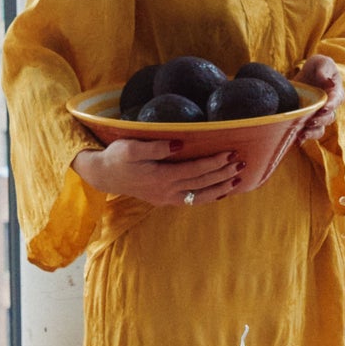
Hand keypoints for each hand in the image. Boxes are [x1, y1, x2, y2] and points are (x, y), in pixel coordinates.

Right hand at [72, 136, 243, 205]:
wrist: (103, 175)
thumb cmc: (117, 157)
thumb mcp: (131, 147)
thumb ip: (156, 147)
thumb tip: (180, 144)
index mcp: (161, 177)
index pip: (195, 170)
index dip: (215, 162)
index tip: (230, 152)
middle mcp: (167, 191)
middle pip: (202, 183)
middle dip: (223, 173)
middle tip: (241, 162)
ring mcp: (166, 198)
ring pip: (200, 196)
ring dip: (220, 188)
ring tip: (237, 179)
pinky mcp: (164, 200)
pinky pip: (192, 201)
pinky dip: (208, 197)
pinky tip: (220, 192)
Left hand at [296, 54, 342, 145]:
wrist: (301, 78)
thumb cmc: (315, 69)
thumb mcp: (319, 62)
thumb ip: (324, 67)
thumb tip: (327, 81)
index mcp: (335, 91)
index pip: (337, 99)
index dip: (332, 104)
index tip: (324, 107)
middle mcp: (329, 107)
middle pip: (329, 117)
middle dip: (321, 119)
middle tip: (311, 120)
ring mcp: (318, 116)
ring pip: (320, 128)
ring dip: (313, 131)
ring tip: (303, 132)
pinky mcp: (308, 122)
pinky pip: (311, 134)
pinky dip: (305, 137)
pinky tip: (297, 139)